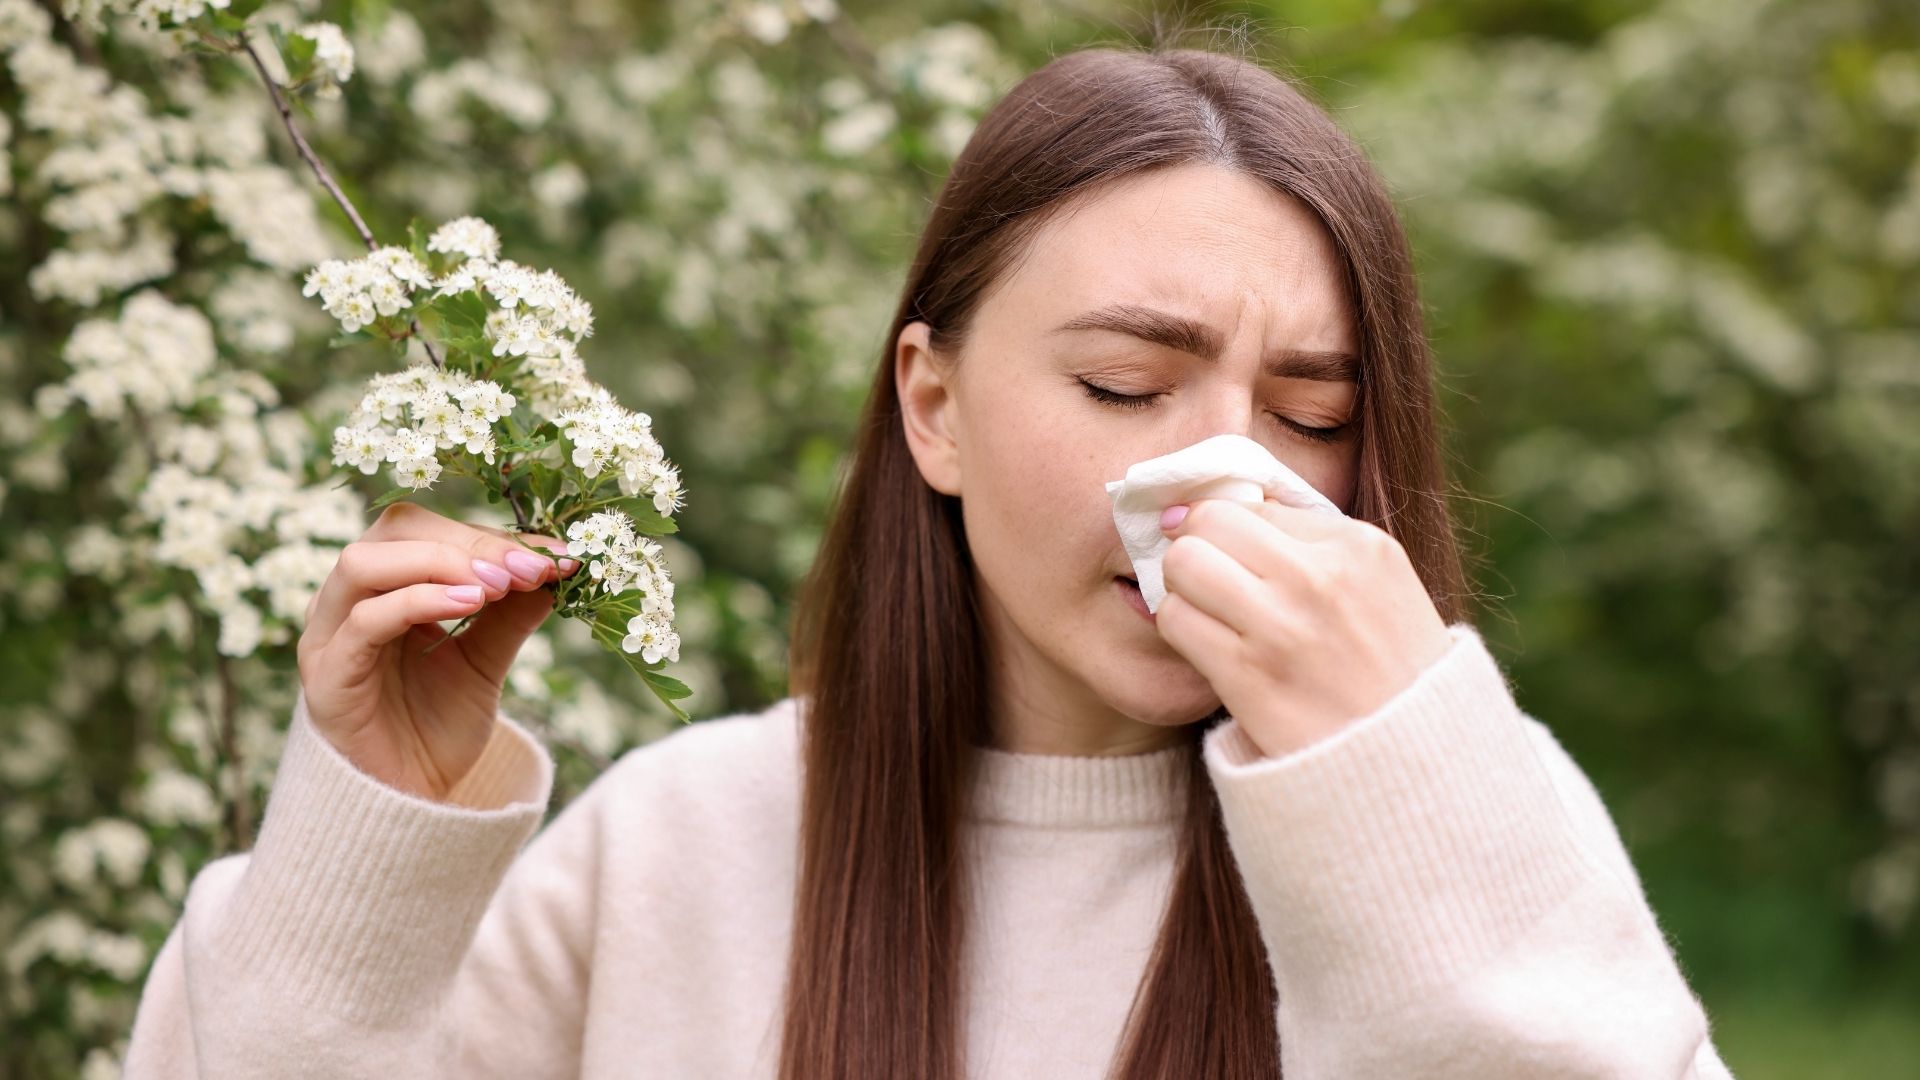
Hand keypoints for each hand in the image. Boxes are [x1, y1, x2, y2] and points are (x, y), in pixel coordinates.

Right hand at [296, 501, 580, 800]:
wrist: (408, 804)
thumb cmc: (437, 727)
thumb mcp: (486, 660)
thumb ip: (511, 613)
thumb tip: (555, 565)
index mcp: (385, 586)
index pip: (430, 529)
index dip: (492, 535)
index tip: (554, 556)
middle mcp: (348, 600)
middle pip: (395, 531)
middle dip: (469, 542)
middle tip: (527, 567)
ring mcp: (329, 634)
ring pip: (365, 563)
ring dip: (440, 562)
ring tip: (499, 586)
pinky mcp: (326, 675)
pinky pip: (364, 621)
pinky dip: (418, 601)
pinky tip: (471, 604)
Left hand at [1155, 497, 1451, 758]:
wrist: (1414, 765)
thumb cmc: (1392, 674)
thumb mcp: (1382, 587)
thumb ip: (1317, 544)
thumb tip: (1231, 506)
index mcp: (1359, 547)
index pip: (1256, 504)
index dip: (1233, 530)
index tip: (1232, 556)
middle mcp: (1320, 577)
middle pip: (1208, 521)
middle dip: (1197, 545)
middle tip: (1207, 579)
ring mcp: (1282, 626)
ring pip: (1183, 564)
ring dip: (1184, 588)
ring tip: (1209, 614)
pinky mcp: (1247, 676)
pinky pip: (1176, 621)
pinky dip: (1181, 630)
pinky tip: (1208, 648)